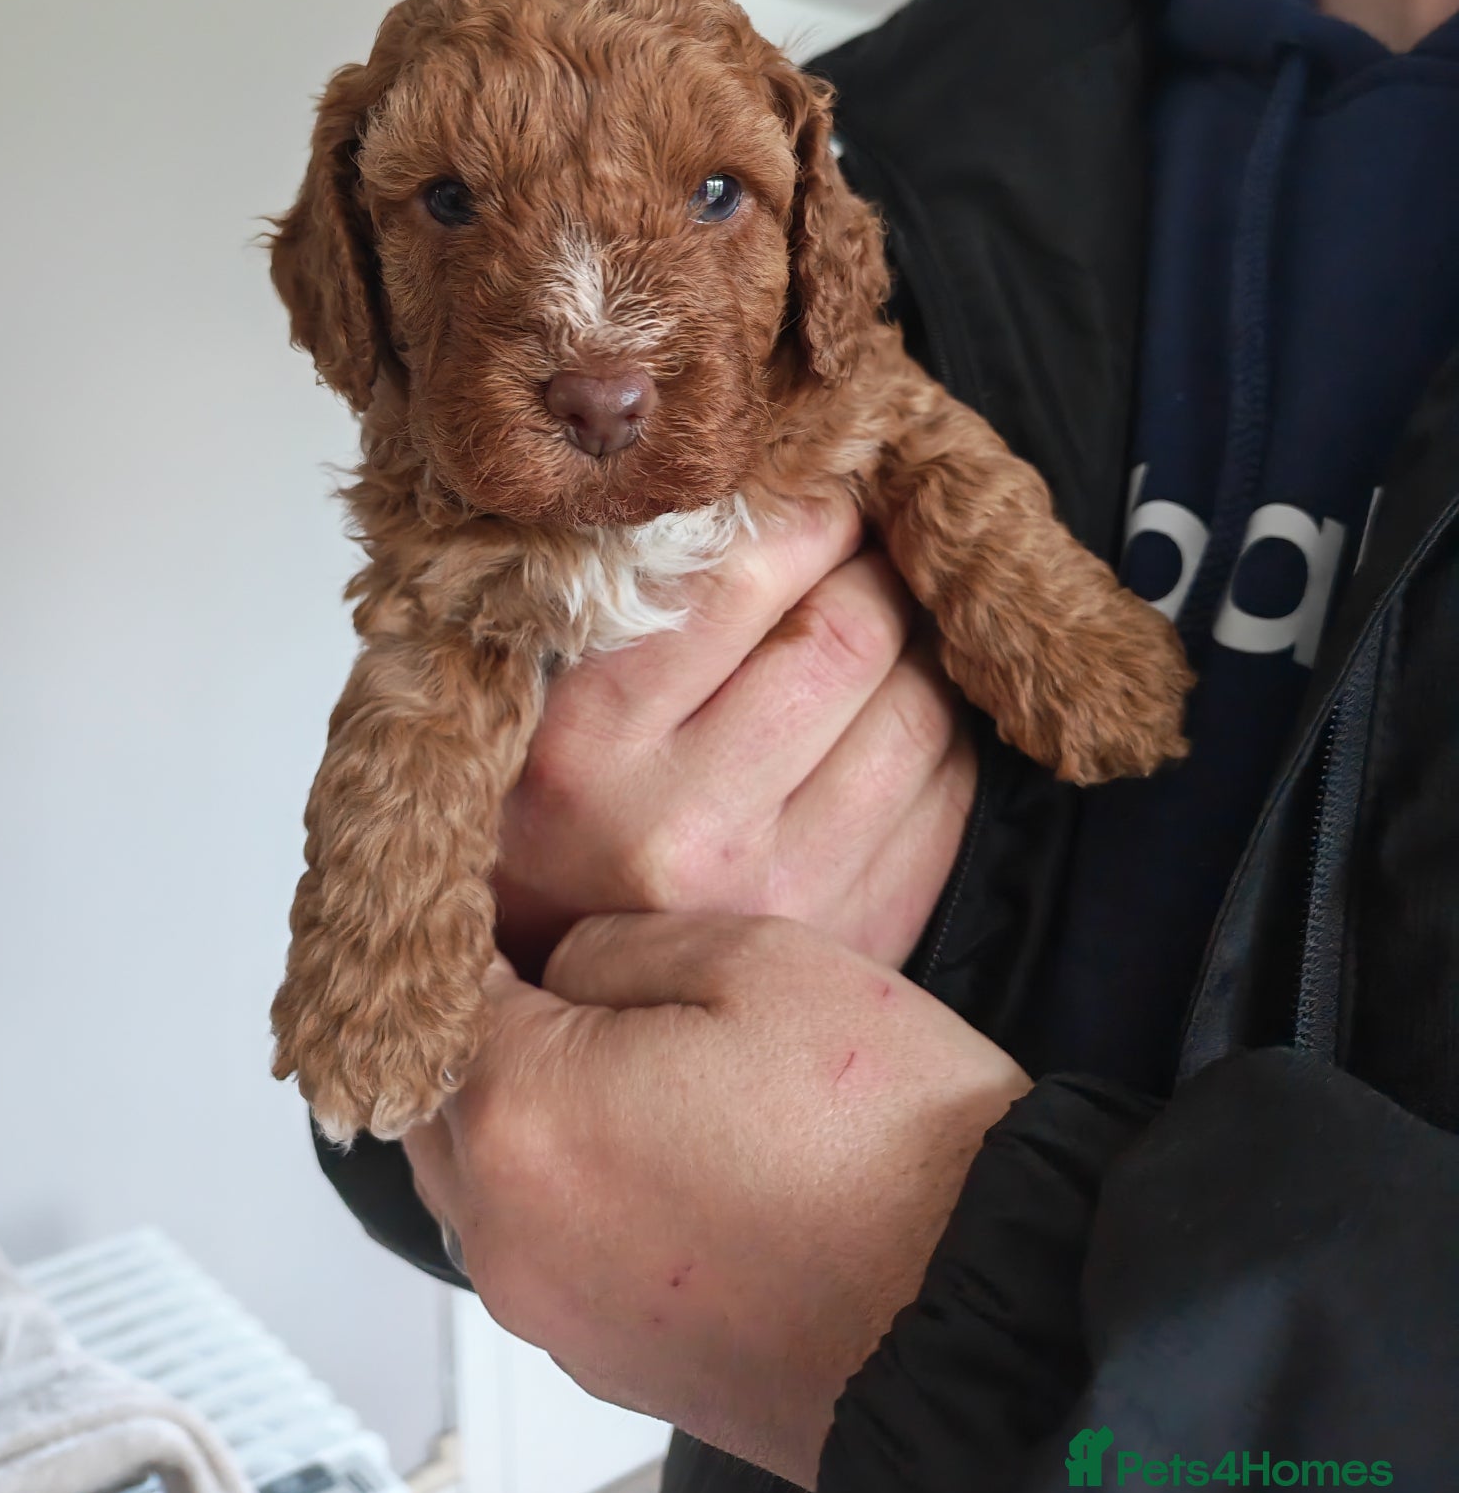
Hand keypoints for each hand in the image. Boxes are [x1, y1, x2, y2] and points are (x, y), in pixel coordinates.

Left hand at [404, 911, 1029, 1488]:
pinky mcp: (606, 1359)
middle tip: (567, 966)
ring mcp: (551, 1310)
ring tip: (629, 1057)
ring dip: (525, 1109)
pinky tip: (666, 1148)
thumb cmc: (887, 1138)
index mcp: (523, 1110)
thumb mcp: (753, 957)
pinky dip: (571, 1191)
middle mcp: (506, 1228)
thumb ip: (611, 942)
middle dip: (484, 1022)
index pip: (430, 989)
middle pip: (433, 1091)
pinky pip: (542, 1247)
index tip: (509, 894)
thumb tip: (556, 963)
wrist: (986, 1314)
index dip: (469, 926)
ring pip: (482, 1175)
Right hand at [496, 496, 977, 972]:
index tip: (817, 498)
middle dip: (874, 569)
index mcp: (589, 750)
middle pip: (849, 636)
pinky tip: (893, 715)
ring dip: (918, 644)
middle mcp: (685, 829)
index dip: (807, 517)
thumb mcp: (541, 703)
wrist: (555, 1000)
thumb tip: (771, 493)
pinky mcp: (859, 934)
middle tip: (864, 549)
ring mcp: (784, 896)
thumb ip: (631, 605)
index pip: (742, 582)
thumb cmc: (544, 818)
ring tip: (881, 627)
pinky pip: (951, 789)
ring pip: (920, 708)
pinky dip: (940, 728)